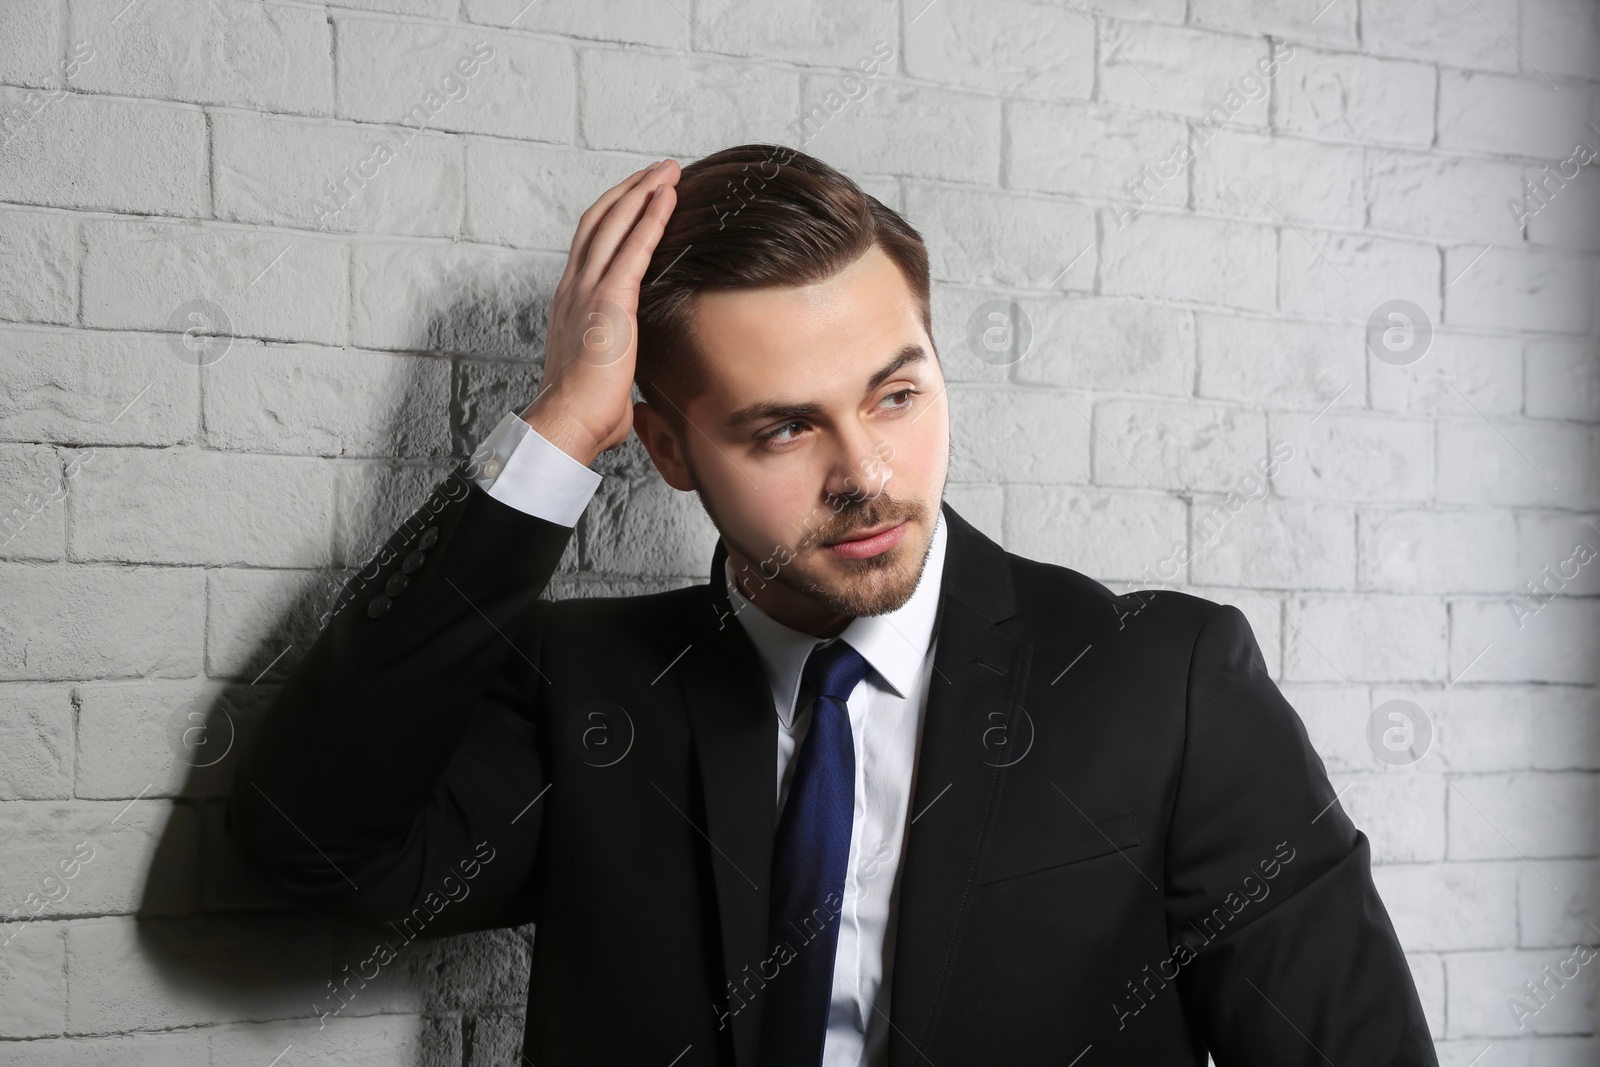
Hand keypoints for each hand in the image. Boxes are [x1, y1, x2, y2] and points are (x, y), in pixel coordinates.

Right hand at [521, 159, 679, 465]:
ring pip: (614, 222)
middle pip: (599, 221)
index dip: (613, 218)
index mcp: (570, 304)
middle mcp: (573, 287)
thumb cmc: (586, 414)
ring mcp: (588, 289)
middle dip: (629, 190)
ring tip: (667, 169)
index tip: (636, 200)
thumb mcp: (604, 385)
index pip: (590, 246)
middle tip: (656, 170)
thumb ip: (615, 377)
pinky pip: (634, 245)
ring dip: (642, 190)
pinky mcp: (609, 298)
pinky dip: (651, 215)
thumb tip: (630, 401)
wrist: (568, 421)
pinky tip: (667, 195)